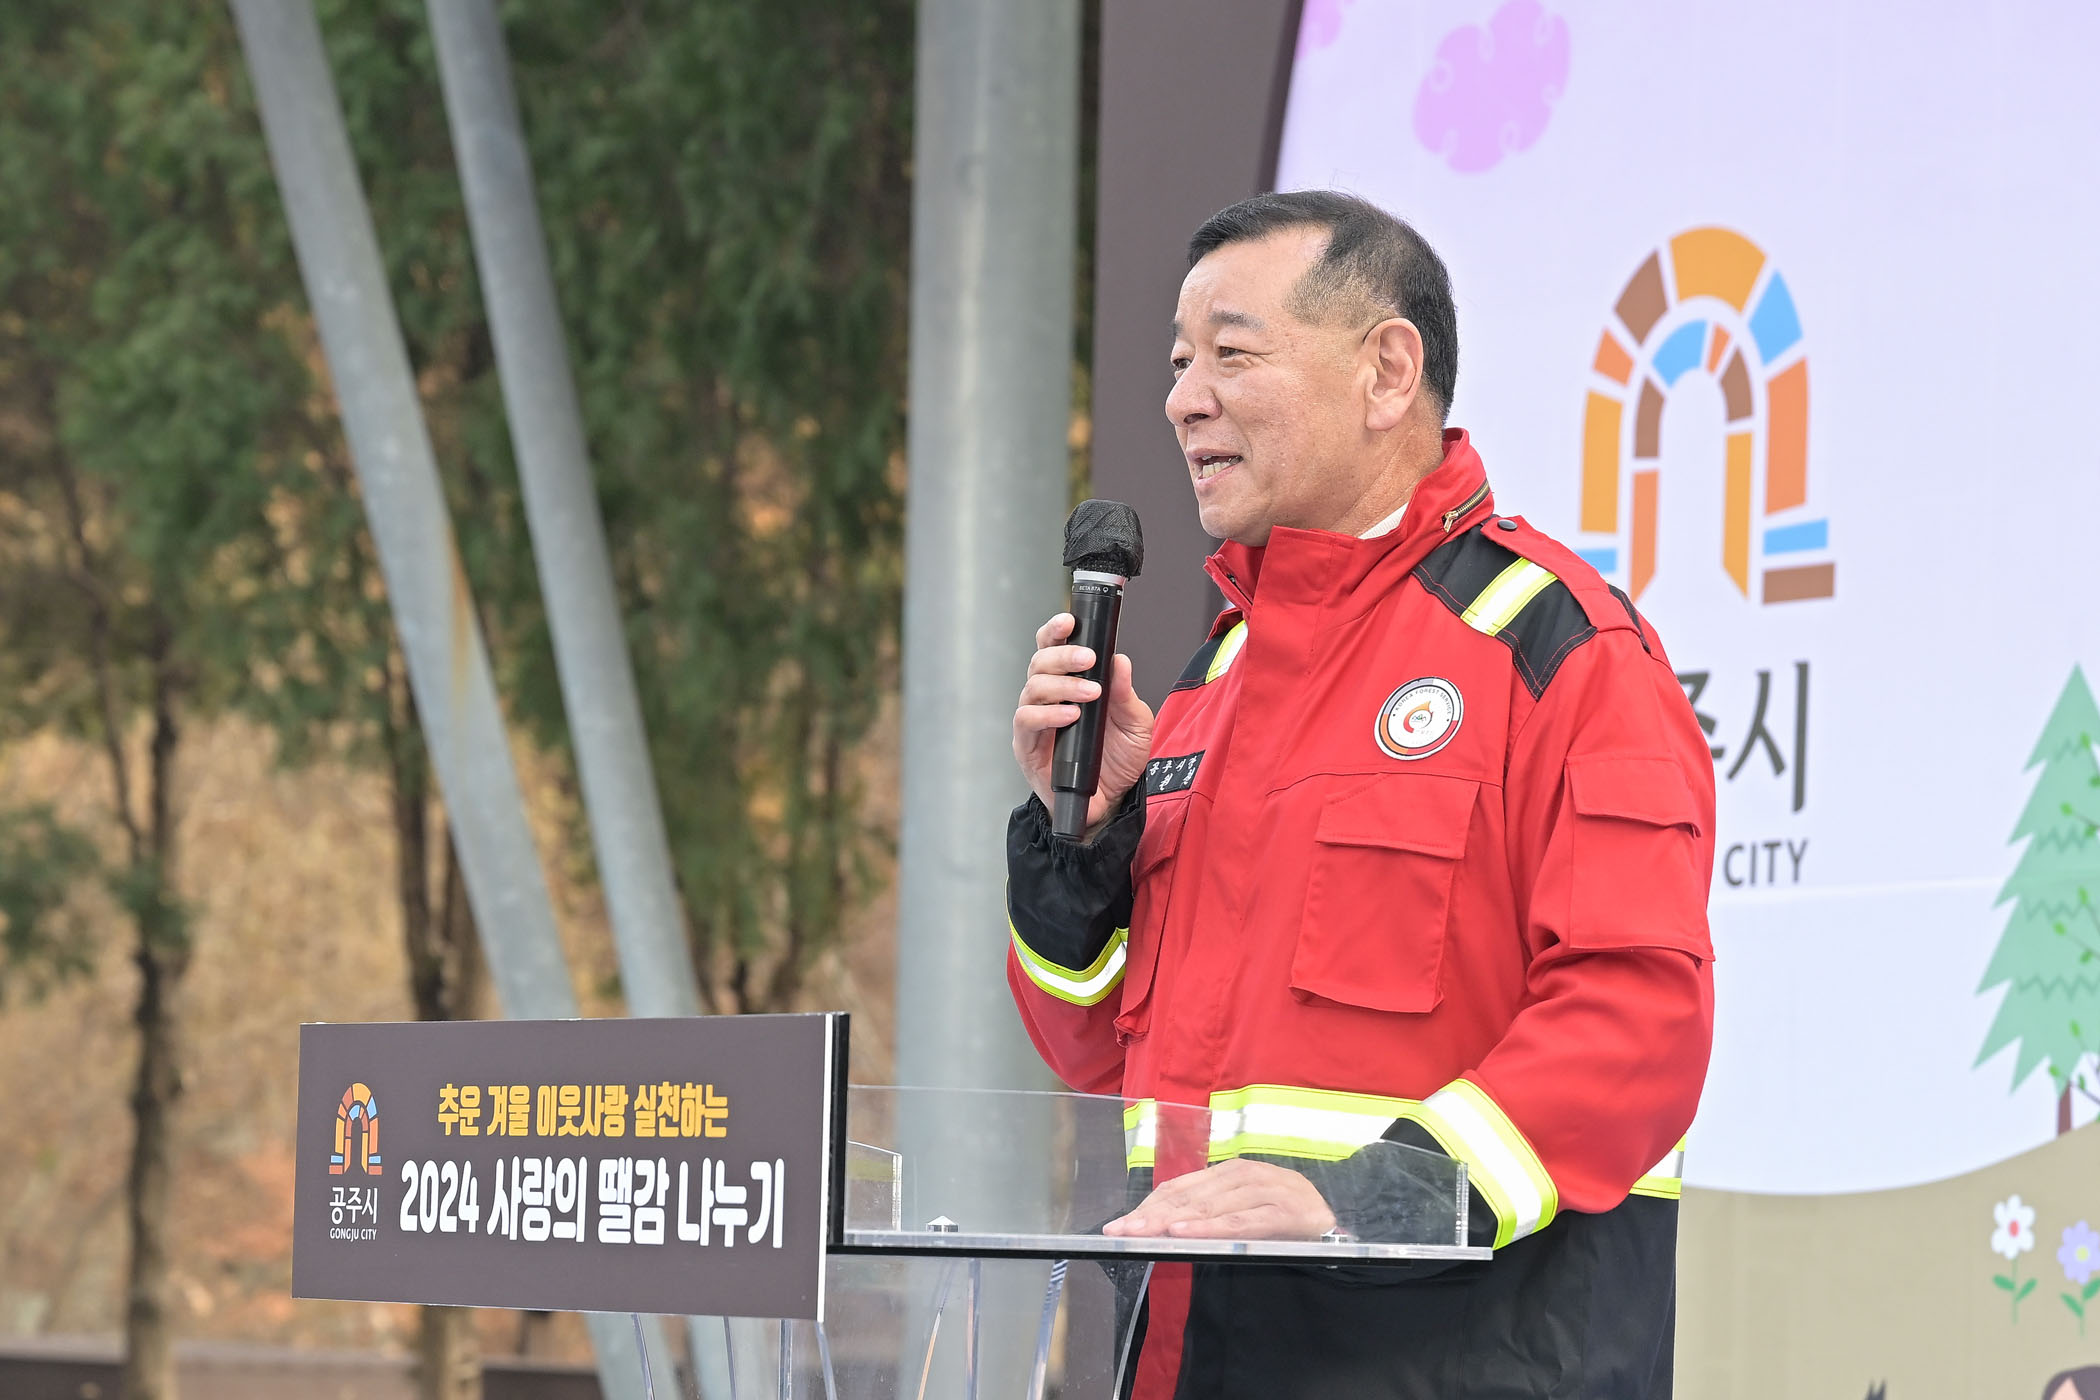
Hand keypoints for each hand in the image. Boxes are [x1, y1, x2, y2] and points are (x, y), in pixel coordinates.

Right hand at [1012, 612, 1153, 832]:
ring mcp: (1036, 722)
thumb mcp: (1136, 723)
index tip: (1069, 621)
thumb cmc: (1119, 760)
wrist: (1112, 802)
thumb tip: (1120, 660)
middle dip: (1062, 655)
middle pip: (1039, 662)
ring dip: (1062, 685)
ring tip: (1089, 694)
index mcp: (1070, 684)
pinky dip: (1048, 714)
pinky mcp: (1027, 746)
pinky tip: (1070, 715)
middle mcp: (1048, 699)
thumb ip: (1127, 693)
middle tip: (1087, 658)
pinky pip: (1026, 721)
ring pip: (1032, 688)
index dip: (1055, 631)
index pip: (1053, 648)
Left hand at [1101, 1159, 1336, 1240]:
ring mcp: (1268, 1189)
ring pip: (1211, 1207)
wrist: (1345, 1223)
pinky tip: (1184, 1233)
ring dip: (1173, 1220)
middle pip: (1189, 1196)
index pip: (1180, 1188)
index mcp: (1231, 1173)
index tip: (1117, 1226)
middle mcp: (1246, 1174)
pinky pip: (1242, 1222)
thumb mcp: (1246, 1212)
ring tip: (1142, 1233)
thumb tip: (1162, 1227)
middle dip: (1150, 1215)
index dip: (1147, 1206)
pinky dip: (1211, 1227)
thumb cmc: (1289, 1221)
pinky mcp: (1286, 1212)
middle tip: (1119, 1232)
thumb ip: (1211, 1215)